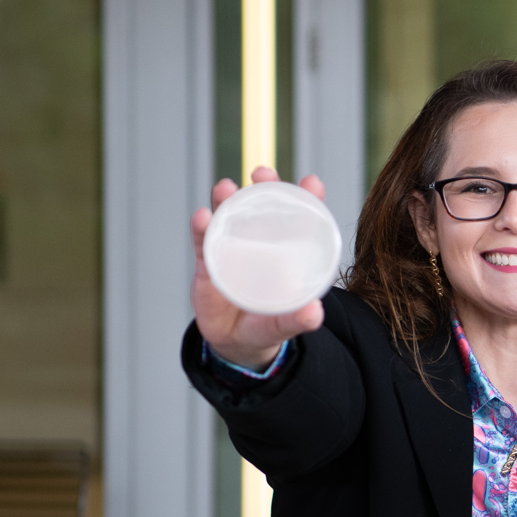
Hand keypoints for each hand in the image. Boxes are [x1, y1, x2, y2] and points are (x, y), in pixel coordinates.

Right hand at [191, 166, 327, 368]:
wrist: (233, 344)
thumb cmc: (265, 328)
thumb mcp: (283, 325)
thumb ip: (297, 319)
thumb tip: (315, 313)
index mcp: (287, 256)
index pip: (301, 221)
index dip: (307, 200)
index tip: (313, 181)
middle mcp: (261, 246)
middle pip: (264, 209)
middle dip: (264, 186)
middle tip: (263, 172)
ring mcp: (233, 251)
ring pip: (230, 218)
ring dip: (227, 199)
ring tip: (226, 187)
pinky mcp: (208, 263)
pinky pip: (203, 241)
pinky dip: (201, 227)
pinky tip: (201, 216)